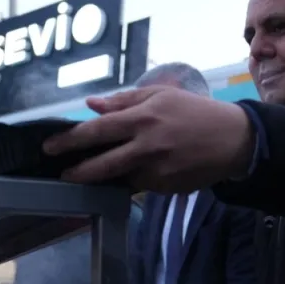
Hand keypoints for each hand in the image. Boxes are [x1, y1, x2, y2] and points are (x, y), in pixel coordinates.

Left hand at [43, 86, 256, 191]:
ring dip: (100, 179)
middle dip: (76, 170)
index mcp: (143, 118)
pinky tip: (126, 176)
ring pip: (119, 178)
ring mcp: (157, 170)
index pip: (97, 131)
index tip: (50, 146)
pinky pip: (139, 185)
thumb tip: (91, 106)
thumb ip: (124, 101)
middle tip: (61, 173)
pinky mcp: (166, 187)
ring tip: (86, 176)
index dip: (69, 140)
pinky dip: (129, 181)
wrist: (234, 140)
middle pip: (101, 163)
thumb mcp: (161, 95)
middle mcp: (147, 146)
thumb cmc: (195, 112)